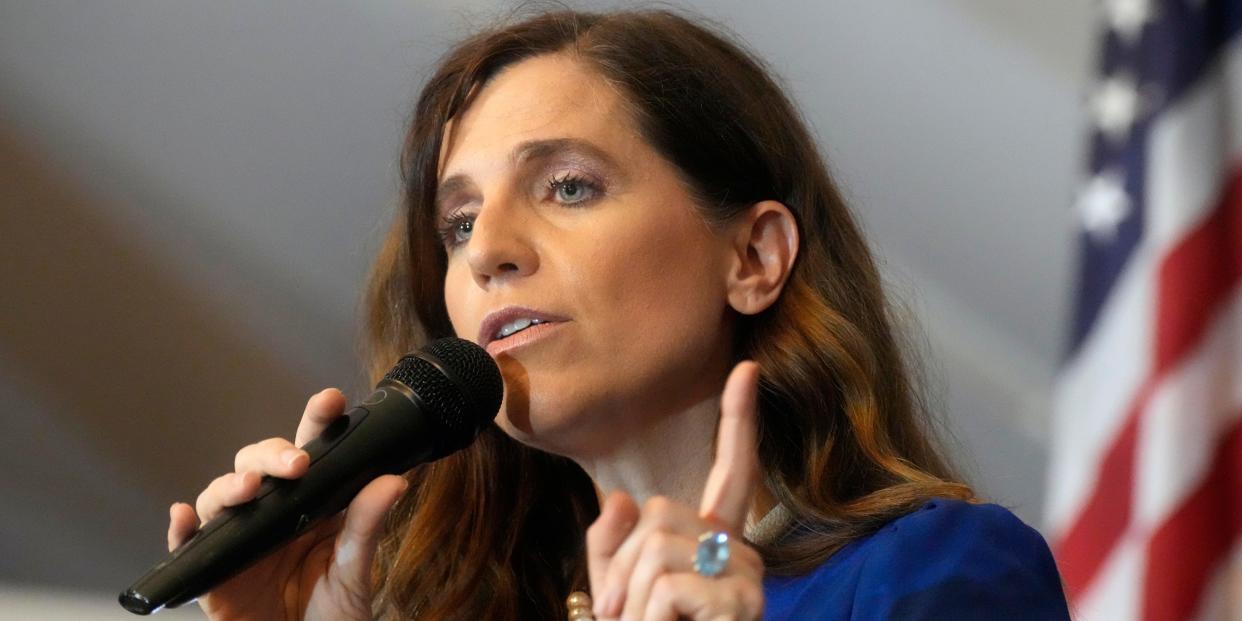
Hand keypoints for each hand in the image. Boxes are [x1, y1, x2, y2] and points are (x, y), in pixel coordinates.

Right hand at [165, 388, 407, 620]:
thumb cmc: (333, 615)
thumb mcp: (355, 573)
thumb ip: (367, 528)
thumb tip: (394, 481)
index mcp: (313, 505)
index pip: (312, 452)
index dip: (317, 421)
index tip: (330, 401)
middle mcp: (273, 514)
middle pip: (259, 465)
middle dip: (272, 455)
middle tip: (295, 463)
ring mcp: (240, 540)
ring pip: (222, 496)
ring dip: (231, 486)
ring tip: (249, 488)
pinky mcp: (213, 574)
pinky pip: (188, 545)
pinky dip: (182, 529)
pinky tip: (184, 516)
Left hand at [587, 361, 764, 619]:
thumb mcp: (618, 601)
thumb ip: (613, 550)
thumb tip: (621, 499)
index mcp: (717, 547)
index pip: (732, 471)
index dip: (738, 420)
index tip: (747, 368)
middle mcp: (742, 555)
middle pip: (658, 511)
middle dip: (621, 569)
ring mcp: (747, 580)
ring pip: (654, 544)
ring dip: (628, 599)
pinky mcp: (741, 603)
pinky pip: (663, 583)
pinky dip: (643, 618)